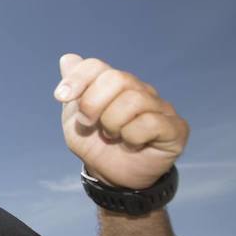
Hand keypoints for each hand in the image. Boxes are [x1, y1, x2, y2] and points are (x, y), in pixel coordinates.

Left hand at [54, 54, 188, 189]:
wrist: (112, 177)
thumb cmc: (95, 145)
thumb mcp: (74, 119)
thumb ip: (73, 91)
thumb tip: (68, 58)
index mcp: (114, 85)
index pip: (96, 66)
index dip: (76, 79)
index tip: (60, 97)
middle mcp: (139, 90)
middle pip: (117, 78)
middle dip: (93, 103)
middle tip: (88, 124)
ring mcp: (160, 107)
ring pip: (134, 100)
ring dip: (113, 123)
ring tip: (112, 136)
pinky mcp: (175, 127)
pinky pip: (150, 122)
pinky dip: (132, 136)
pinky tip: (131, 144)